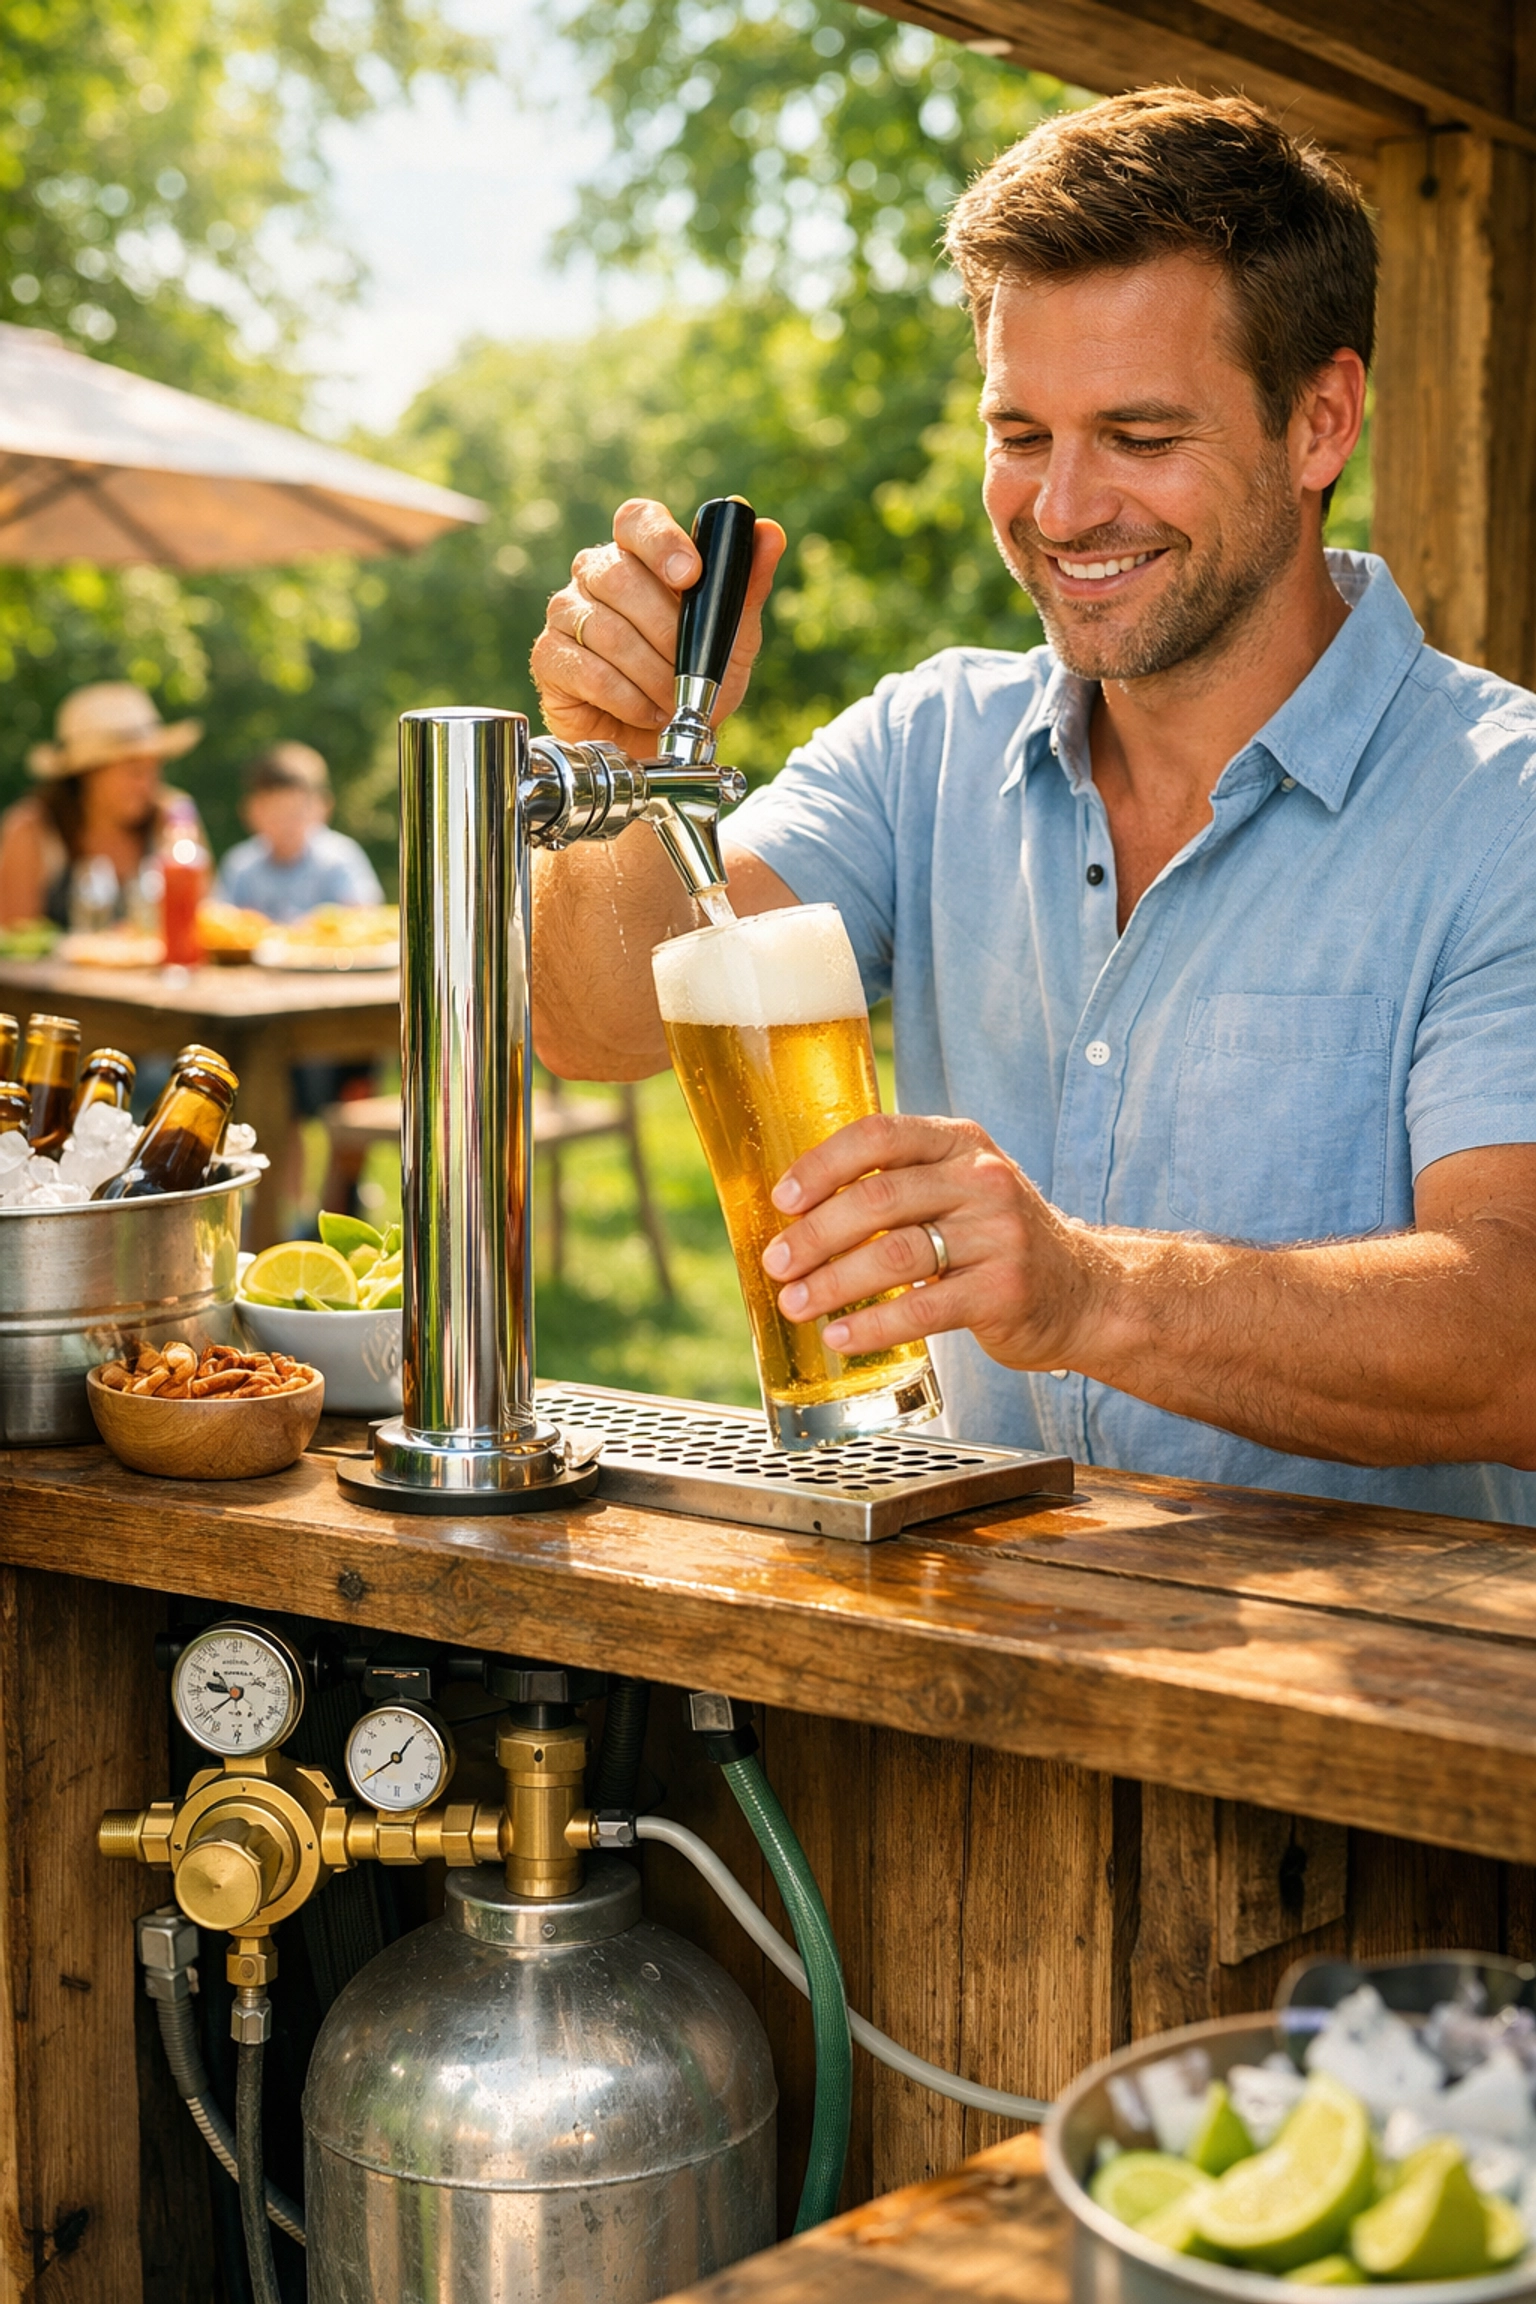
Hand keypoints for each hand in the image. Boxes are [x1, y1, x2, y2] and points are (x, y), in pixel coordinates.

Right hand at [531, 497, 786, 755]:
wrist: (668, 740)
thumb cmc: (697, 680)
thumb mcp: (734, 635)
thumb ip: (747, 585)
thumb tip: (768, 532)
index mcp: (637, 553)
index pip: (636, 520)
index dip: (661, 541)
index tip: (690, 575)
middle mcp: (594, 573)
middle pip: (620, 578)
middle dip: (667, 632)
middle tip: (690, 668)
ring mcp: (567, 613)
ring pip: (607, 630)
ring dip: (652, 673)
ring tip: (673, 699)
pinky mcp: (549, 657)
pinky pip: (589, 670)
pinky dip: (628, 698)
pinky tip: (647, 710)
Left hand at [760, 1113, 1097, 1371]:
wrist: (1085, 1293)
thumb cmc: (997, 1241)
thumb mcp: (960, 1189)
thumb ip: (899, 1185)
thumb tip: (798, 1216)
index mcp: (961, 1143)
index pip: (880, 1136)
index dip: (821, 1166)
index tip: (782, 1201)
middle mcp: (983, 1180)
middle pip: (878, 1199)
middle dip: (814, 1235)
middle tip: (777, 1264)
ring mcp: (999, 1235)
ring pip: (893, 1254)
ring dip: (832, 1283)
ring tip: (795, 1303)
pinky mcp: (1003, 1291)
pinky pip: (922, 1309)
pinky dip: (872, 1326)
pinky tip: (840, 1337)